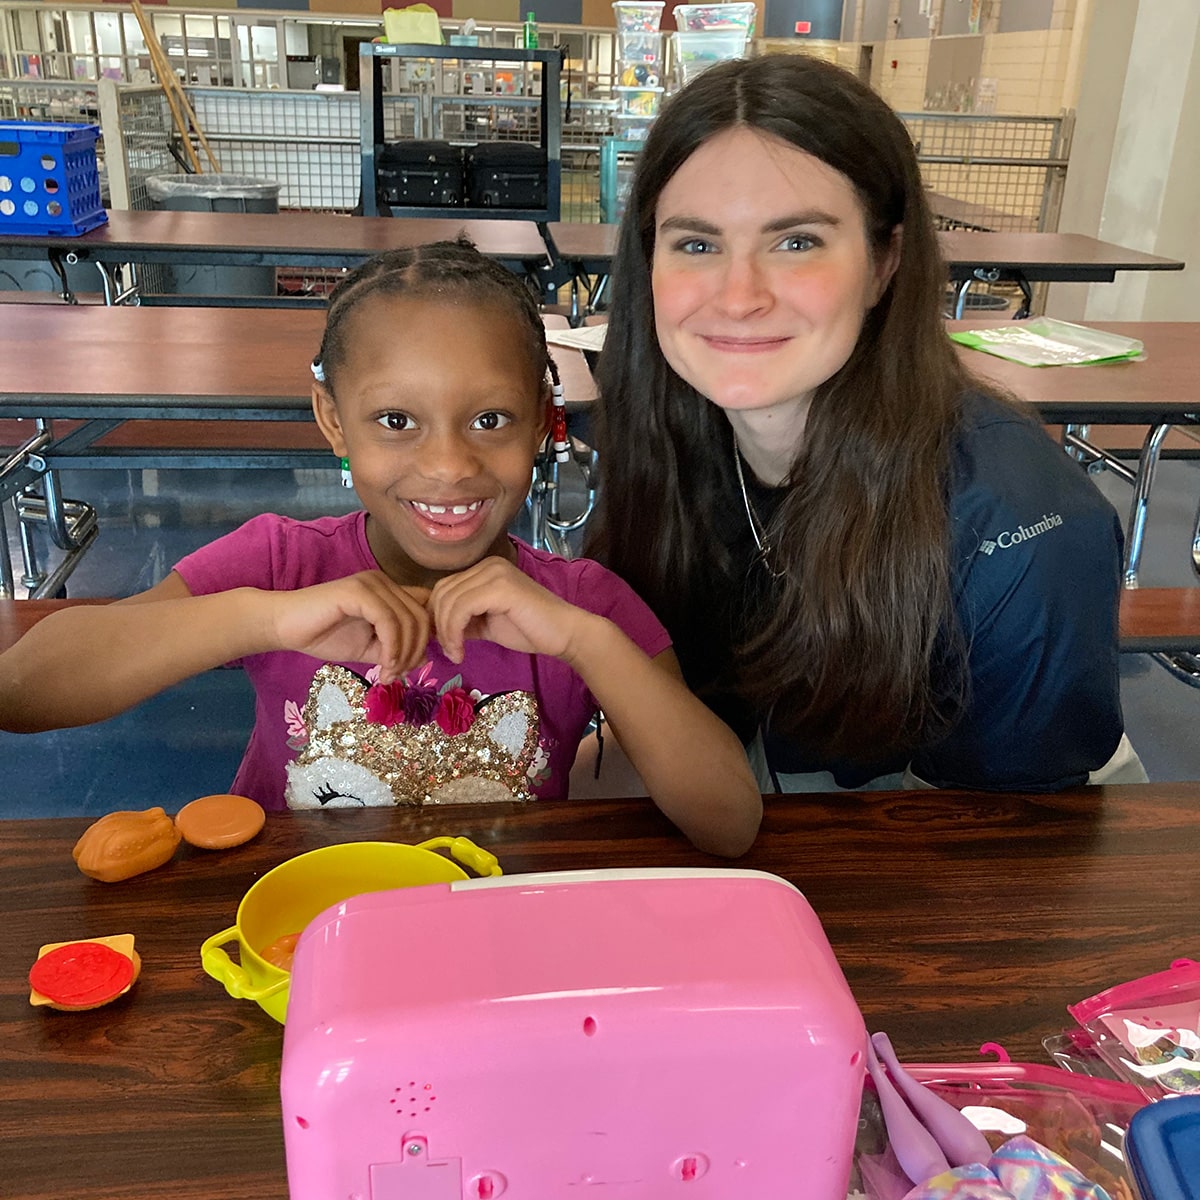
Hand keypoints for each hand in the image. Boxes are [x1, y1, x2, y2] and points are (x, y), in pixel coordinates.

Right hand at [267, 571, 431, 680]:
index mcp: (389, 591)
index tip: (410, 667)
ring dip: (404, 654)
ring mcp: (371, 584)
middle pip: (422, 616)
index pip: (426, 610)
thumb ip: (396, 650)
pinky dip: (392, 647)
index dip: (427, 639)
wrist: (285, 627)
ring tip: (388, 673)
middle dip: (416, 651)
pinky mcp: (358, 591)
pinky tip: (384, 665)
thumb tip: (426, 657)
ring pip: (408, 620)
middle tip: (396, 675)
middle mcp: (384, 582)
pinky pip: (388, 621)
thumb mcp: (369, 647)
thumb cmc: (324, 635)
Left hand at [428, 557, 590, 663]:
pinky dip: (454, 632)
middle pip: (442, 591)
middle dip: (439, 625)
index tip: (445, 644)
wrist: (565, 634)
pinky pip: (461, 608)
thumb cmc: (531, 630)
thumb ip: (463, 620)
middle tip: (450, 651)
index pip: (445, 588)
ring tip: (456, 654)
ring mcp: (494, 573)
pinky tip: (461, 650)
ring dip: (446, 633)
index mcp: (485, 570)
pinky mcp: (500, 587)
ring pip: (449, 601)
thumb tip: (434, 628)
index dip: (437, 617)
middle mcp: (488, 565)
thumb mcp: (487, 624)